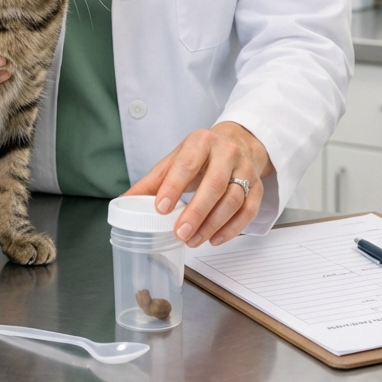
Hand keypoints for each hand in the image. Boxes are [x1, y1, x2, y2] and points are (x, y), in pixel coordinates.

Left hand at [126, 122, 273, 246]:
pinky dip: (232, 229)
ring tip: (193, 240)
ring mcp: (245, 169)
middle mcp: (226, 152)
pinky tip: (215, 238)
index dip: (174, 187)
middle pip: (215, 185)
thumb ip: (152, 182)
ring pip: (233, 200)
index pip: (187, 164)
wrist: (237, 142)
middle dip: (196, 212)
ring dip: (212, 224)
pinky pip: (248, 211)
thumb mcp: (175, 160)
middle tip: (180, 233)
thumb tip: (125, 201)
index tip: (161, 208)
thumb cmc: (202, 154)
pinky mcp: (257, 187)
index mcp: (201, 142)